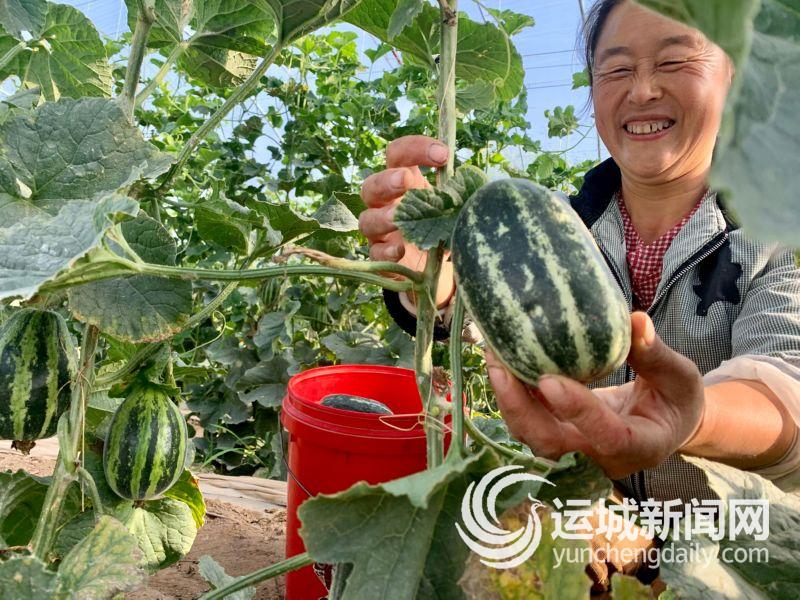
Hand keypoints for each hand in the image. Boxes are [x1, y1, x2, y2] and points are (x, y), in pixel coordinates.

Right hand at [359, 135, 453, 305]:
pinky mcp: (384, 258)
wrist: (443, 267)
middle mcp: (387, 204)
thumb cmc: (447, 226)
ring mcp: (381, 232)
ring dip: (382, 216)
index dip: (415, 148)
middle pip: (372, 185)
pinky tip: (401, 250)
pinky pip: (375, 253)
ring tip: (396, 218)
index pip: (398, 155)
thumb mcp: (457, 204)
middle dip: (387, 180)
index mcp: (406, 182)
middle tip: (406, 180)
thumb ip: (461, 190)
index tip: (443, 155)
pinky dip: (386, 251)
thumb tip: (477, 181)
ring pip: (366, 220)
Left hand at [485, 312, 705, 478]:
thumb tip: (636, 321)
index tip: (550, 380)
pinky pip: (526, 423)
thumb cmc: (674, 400)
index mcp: (640, 447)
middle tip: (500, 366)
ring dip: (507, 400)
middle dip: (520, 409)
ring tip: (493, 357)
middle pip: (552, 446)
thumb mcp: (679, 378)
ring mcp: (574, 453)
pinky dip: (510, 395)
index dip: (577, 412)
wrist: (661, 425)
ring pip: (530, 437)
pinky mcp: (556, 438)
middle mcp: (600, 459)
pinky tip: (500, 360)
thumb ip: (657, 356)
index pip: (607, 437)